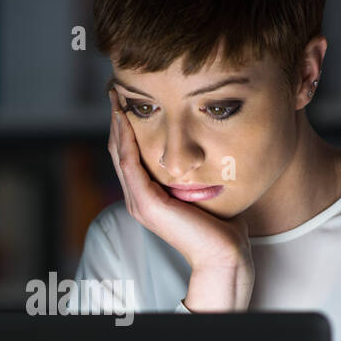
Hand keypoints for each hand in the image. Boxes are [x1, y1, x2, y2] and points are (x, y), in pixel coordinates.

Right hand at [107, 89, 253, 308]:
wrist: (225, 254)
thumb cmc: (223, 226)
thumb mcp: (205, 190)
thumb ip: (197, 172)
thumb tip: (207, 148)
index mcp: (148, 196)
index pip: (130, 153)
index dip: (126, 125)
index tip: (130, 96)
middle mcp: (138, 198)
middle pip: (118, 149)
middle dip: (116, 117)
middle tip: (115, 87)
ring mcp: (139, 202)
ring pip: (120, 152)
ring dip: (116, 122)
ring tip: (116, 95)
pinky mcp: (146, 204)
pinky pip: (129, 163)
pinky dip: (125, 138)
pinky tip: (125, 116)